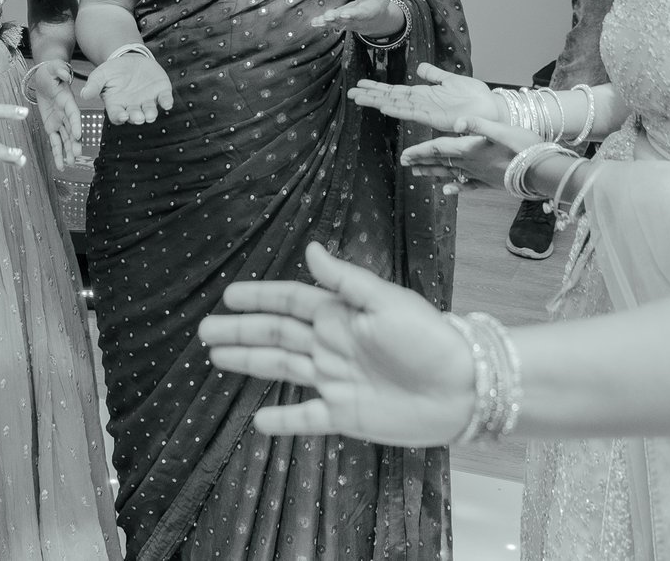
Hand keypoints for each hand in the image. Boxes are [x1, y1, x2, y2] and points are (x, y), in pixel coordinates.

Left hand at [26, 60, 87, 169]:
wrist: (45, 77)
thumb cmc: (50, 72)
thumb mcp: (53, 68)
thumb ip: (59, 70)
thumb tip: (64, 74)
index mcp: (68, 101)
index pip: (74, 114)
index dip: (76, 124)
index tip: (78, 134)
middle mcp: (66, 114)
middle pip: (72, 130)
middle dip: (74, 143)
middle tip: (77, 155)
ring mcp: (60, 121)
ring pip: (65, 139)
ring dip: (68, 151)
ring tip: (70, 163)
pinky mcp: (52, 126)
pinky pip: (55, 141)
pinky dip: (57, 153)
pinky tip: (60, 165)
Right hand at [81, 48, 172, 125]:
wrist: (130, 59)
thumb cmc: (113, 70)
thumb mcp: (101, 75)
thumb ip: (94, 84)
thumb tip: (83, 94)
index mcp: (117, 105)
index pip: (117, 115)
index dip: (119, 117)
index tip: (122, 115)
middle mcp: (133, 106)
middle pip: (135, 116)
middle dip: (137, 117)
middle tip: (138, 117)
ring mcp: (148, 100)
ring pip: (150, 111)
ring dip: (151, 113)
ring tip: (150, 115)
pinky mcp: (161, 92)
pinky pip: (165, 100)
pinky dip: (166, 102)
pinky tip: (167, 103)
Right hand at [201, 243, 473, 445]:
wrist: (464, 388)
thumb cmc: (429, 338)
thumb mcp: (387, 301)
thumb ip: (345, 280)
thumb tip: (310, 248)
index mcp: (342, 314)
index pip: (291, 301)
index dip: (260, 297)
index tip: (229, 295)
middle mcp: (333, 345)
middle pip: (277, 335)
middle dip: (241, 331)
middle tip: (205, 330)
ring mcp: (337, 380)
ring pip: (283, 369)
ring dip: (250, 363)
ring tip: (217, 358)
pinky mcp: (346, 414)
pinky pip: (307, 418)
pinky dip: (283, 421)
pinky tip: (258, 421)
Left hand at [314, 0, 407, 39]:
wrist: (376, 18)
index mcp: (372, 10)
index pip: (364, 13)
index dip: (355, 14)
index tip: (345, 13)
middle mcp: (360, 19)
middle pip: (349, 21)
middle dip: (338, 19)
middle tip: (328, 17)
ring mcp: (349, 22)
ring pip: (339, 24)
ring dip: (329, 22)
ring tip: (320, 20)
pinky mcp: (340, 21)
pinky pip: (332, 24)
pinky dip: (323, 24)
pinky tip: (314, 22)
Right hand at [350, 62, 502, 133]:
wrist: (492, 109)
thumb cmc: (476, 97)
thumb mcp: (452, 80)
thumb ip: (435, 75)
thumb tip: (419, 68)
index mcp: (425, 94)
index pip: (396, 91)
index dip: (378, 88)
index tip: (361, 84)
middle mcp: (422, 103)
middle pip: (391, 98)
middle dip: (371, 96)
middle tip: (350, 93)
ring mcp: (427, 111)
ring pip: (397, 106)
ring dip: (378, 103)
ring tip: (359, 99)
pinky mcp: (436, 117)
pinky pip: (413, 113)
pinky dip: (398, 110)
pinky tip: (384, 107)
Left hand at [396, 119, 541, 192]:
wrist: (543, 171)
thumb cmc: (525, 147)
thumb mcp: (501, 129)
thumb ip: (477, 125)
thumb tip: (456, 122)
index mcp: (471, 149)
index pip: (439, 149)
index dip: (420, 151)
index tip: (404, 154)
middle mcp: (472, 165)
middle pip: (441, 163)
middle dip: (421, 162)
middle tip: (405, 164)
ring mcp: (480, 176)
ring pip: (451, 175)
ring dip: (433, 174)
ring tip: (418, 175)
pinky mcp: (490, 184)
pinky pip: (469, 186)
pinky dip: (457, 187)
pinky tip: (449, 191)